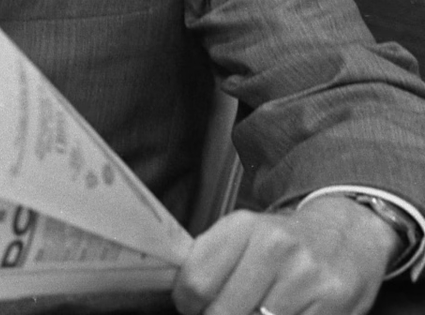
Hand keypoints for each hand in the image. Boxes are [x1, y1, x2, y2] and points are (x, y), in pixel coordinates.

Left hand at [171, 194, 399, 314]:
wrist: (347, 234)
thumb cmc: (283, 242)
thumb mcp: (242, 234)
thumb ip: (209, 261)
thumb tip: (184, 298)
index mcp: (243, 226)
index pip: (196, 282)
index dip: (188, 304)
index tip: (193, 307)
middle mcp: (274, 247)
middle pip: (223, 312)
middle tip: (220, 312)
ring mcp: (306, 278)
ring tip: (251, 311)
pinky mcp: (333, 305)